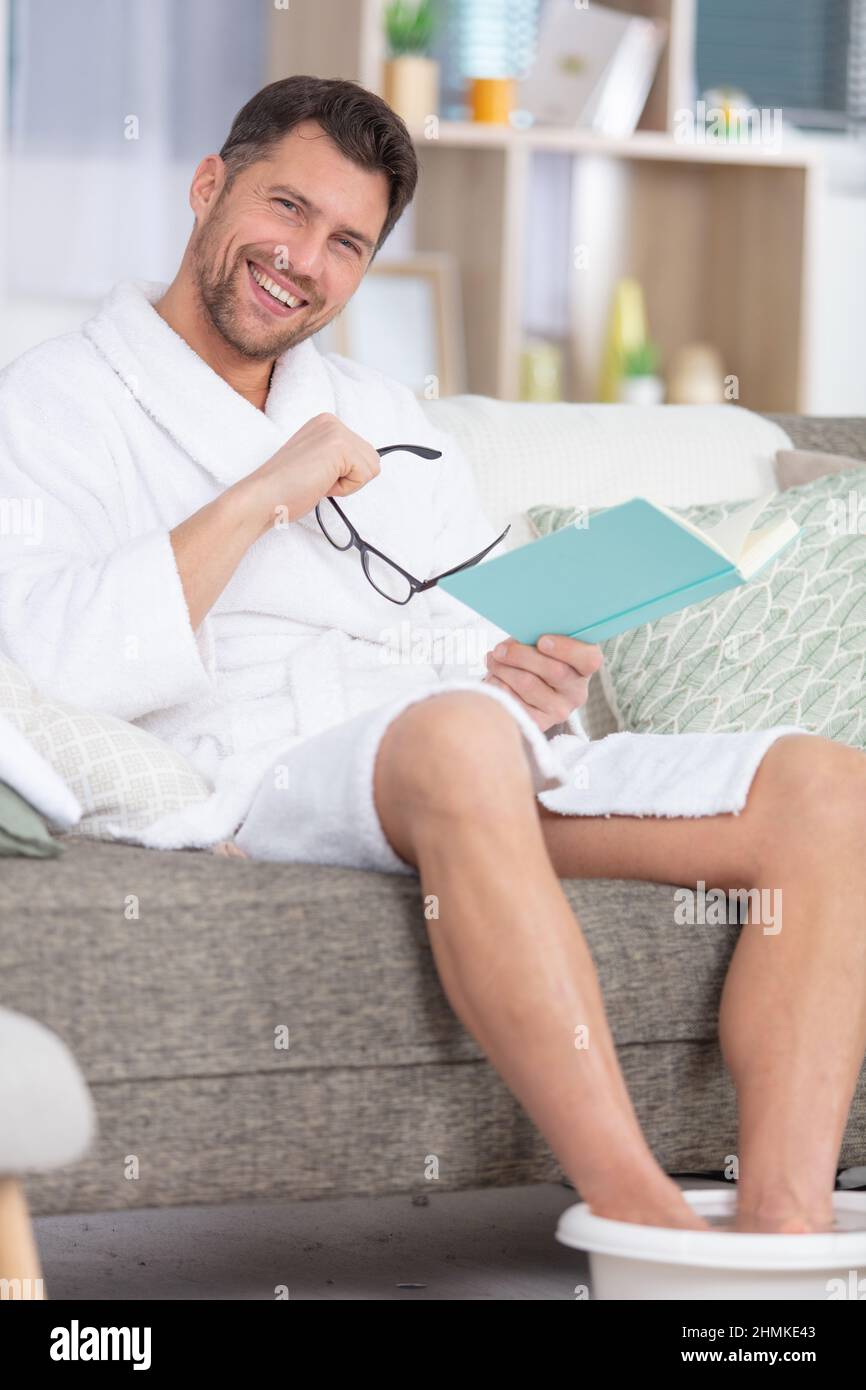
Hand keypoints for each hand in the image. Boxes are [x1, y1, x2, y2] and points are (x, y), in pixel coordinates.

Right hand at [240, 412, 380, 537]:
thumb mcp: (318, 464)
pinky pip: (364, 476)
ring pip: (372, 468)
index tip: (316, 475)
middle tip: (317, 479)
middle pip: (372, 459)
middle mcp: (331, 421)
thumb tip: (367, 466)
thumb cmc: (286, 488)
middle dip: (349, 478)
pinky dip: (345, 488)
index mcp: (325, 424)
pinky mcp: (339, 445)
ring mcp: (335, 431)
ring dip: (347, 484)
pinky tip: (320, 482)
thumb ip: (338, 459)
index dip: (343, 475)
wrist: (263, 496)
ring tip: (318, 480)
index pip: (362, 454)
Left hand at [483, 633, 603, 732]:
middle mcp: (576, 692)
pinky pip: (514, 701)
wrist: (525, 689)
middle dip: (521, 655)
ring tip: (493, 659)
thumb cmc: (536, 658)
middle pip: (554, 671)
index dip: (566, 648)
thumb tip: (520, 633)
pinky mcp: (539, 723)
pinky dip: (499, 685)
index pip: (589, 659)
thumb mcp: (542, 644)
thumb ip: (538, 637)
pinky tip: (495, 677)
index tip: (542, 640)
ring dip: (504, 669)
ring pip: (529, 684)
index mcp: (585, 667)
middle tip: (500, 649)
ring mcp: (560, 710)